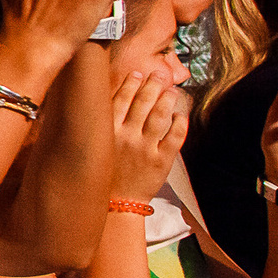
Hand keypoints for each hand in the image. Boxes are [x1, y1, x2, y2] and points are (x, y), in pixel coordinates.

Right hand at [110, 70, 190, 203]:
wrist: (117, 204)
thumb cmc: (105, 173)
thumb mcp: (96, 147)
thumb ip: (102, 125)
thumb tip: (107, 101)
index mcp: (108, 132)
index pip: (121, 99)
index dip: (131, 83)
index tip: (138, 73)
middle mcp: (126, 137)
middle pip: (142, 103)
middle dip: (153, 85)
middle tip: (160, 75)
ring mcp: (145, 148)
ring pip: (160, 116)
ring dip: (168, 99)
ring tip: (172, 90)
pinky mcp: (161, 161)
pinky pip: (175, 137)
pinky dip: (180, 123)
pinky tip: (181, 116)